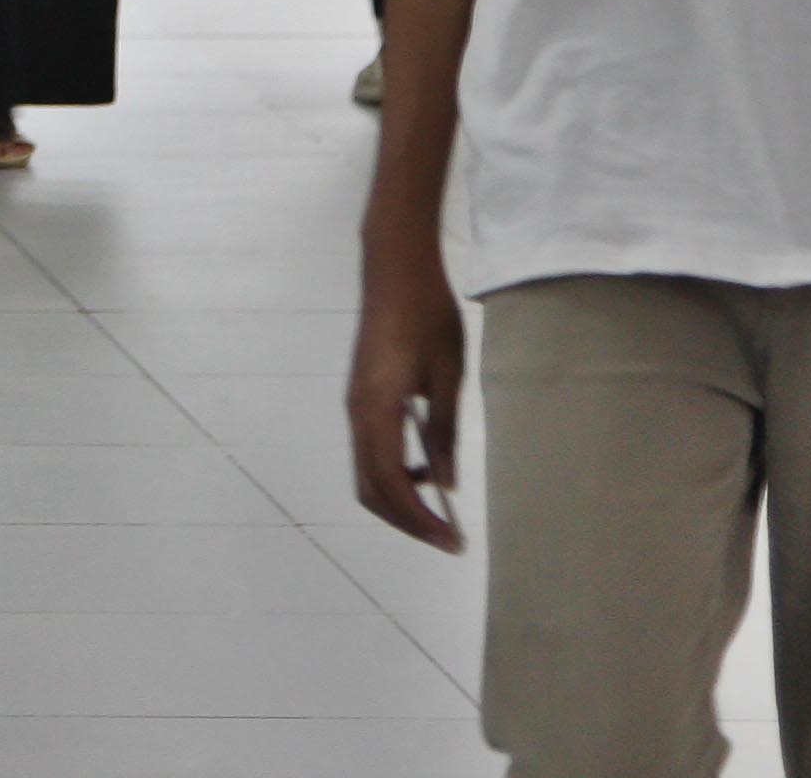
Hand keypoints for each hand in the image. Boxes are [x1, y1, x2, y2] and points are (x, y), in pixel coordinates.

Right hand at [348, 249, 468, 551]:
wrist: (395, 269)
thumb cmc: (428, 316)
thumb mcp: (449, 375)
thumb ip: (444, 432)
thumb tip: (446, 485)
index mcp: (377, 409)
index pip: (393, 484)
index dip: (422, 520)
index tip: (455, 541)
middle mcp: (357, 414)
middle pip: (370, 489)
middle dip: (408, 521)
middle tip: (450, 537)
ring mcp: (355, 406)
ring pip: (366, 473)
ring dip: (400, 500)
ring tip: (441, 509)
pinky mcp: (360, 397)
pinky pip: (370, 451)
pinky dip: (394, 474)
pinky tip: (427, 467)